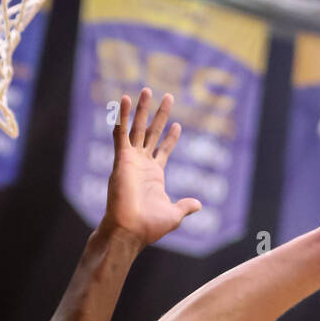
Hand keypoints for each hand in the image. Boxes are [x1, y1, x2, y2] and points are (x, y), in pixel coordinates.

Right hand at [100, 89, 201, 247]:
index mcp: (154, 175)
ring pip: (137, 128)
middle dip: (160, 115)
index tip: (177, 125)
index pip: (163, 150)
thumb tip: (198, 205)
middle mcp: (142, 164)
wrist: (130, 229)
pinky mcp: (121, 159)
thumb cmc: (149, 226)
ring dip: (141, 109)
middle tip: (169, 96)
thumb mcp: (174, 215)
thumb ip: (185, 206)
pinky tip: (125, 100)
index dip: (171, 138)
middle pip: (152, 133)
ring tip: (147, 90)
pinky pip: (121, 134)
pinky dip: (123, 117)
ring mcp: (131, 160)